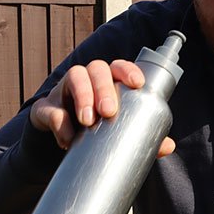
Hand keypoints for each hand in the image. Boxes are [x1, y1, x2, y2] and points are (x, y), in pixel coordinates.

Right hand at [29, 59, 175, 156]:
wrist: (59, 146)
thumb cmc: (96, 131)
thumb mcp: (118, 131)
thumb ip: (142, 135)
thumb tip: (168, 146)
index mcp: (108, 82)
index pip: (118, 67)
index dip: (128, 71)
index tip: (138, 84)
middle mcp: (87, 79)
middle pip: (97, 69)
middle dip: (104, 87)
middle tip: (109, 111)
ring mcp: (64, 91)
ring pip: (74, 77)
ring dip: (83, 96)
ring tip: (88, 121)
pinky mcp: (45, 109)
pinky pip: (49, 109)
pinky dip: (59, 123)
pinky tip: (67, 140)